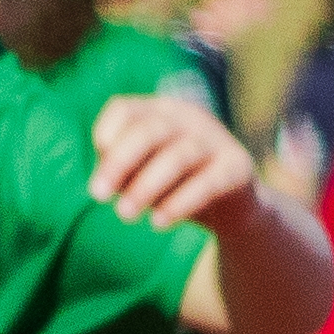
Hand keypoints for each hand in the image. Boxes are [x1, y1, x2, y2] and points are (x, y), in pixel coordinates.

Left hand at [81, 88, 258, 230]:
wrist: (232, 208)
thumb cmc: (175, 186)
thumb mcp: (144, 175)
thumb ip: (123, 173)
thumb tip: (104, 181)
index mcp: (160, 112)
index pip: (124, 110)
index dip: (105, 137)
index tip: (96, 174)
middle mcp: (189, 118)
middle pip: (150, 130)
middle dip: (120, 162)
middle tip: (98, 196)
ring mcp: (216, 139)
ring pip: (178, 156)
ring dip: (146, 187)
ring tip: (125, 214)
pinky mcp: (237, 167)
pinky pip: (207, 183)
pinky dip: (180, 203)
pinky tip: (158, 222)